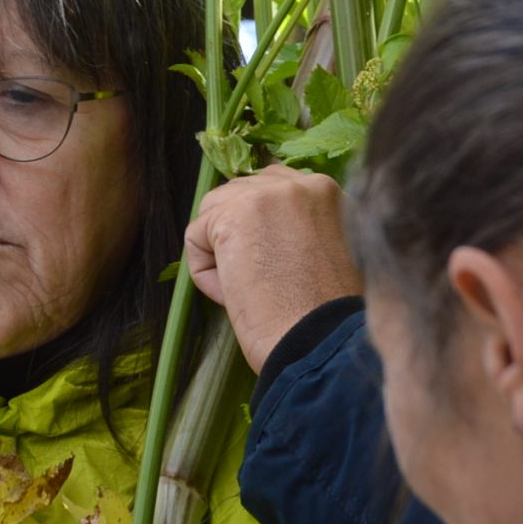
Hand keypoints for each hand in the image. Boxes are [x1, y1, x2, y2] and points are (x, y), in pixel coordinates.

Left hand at [185, 165, 363, 372]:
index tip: (269, 262)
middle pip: (236, 193)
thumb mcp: (325, 248)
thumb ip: (299, 223)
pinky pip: (195, 238)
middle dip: (235, 235)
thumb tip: (255, 223)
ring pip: (212, 212)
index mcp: (324, 189)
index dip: (259, 227)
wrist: (321, 340)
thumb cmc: (327, 311)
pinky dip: (206, 274)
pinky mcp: (232, 216)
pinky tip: (237, 295)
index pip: (270, 188)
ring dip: (220, 253)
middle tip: (260, 280)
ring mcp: (265, 195)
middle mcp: (298, 182)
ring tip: (251, 290)